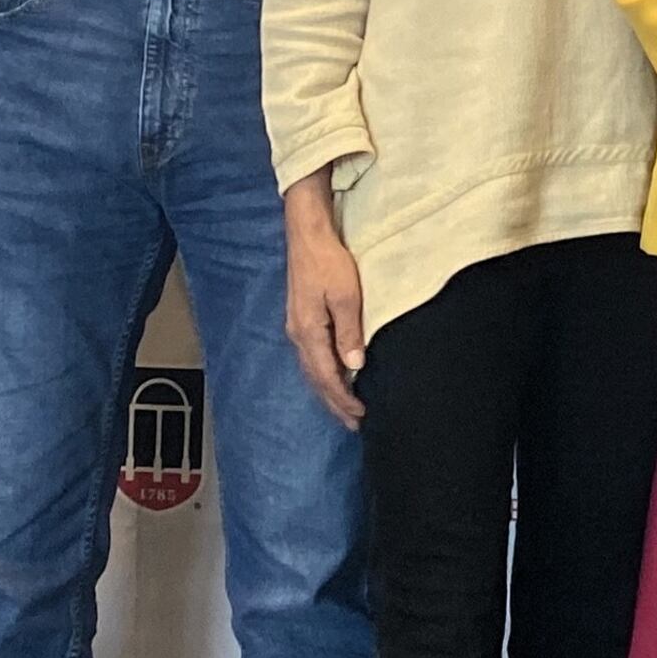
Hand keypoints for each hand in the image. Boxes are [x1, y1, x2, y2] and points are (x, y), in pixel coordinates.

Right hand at [282, 179, 368, 429]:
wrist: (307, 234)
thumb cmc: (329, 262)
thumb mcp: (346, 296)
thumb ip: (349, 332)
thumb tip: (355, 365)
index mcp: (308, 332)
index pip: (327, 376)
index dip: (343, 398)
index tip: (359, 415)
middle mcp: (298, 334)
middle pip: (316, 379)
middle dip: (334, 403)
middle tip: (353, 423)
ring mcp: (297, 327)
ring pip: (312, 370)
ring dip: (328, 391)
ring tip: (344, 408)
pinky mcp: (301, 319)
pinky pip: (311, 357)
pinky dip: (323, 374)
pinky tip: (334, 377)